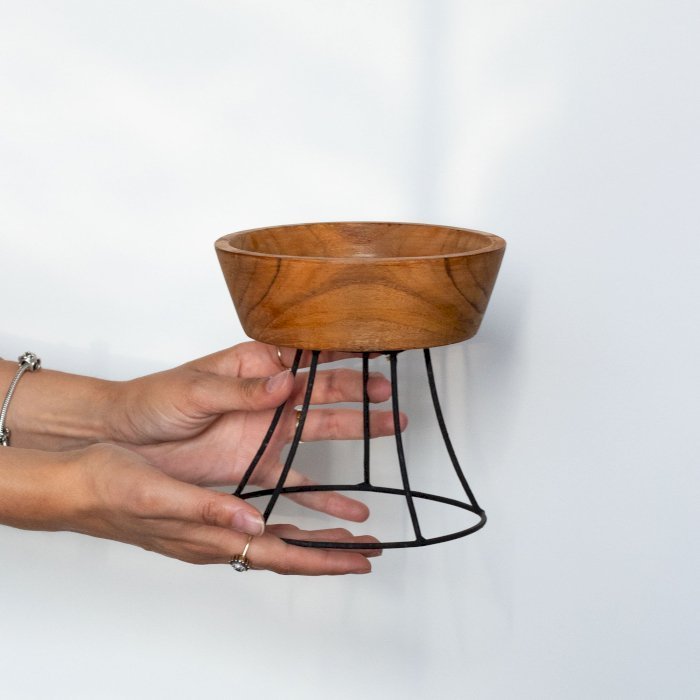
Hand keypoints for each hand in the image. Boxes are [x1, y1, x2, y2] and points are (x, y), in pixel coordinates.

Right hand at [0, 443, 377, 573]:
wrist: (77, 483)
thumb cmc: (111, 488)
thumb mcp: (157, 494)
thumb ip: (205, 509)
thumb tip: (250, 524)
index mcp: (210, 538)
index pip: (280, 556)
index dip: (324, 559)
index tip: (360, 559)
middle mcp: (216, 538)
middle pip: (286, 554)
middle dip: (329, 555)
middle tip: (367, 550)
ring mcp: (212, 527)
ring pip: (274, 539)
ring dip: (311, 538)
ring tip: (344, 533)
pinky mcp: (207, 510)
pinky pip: (256, 521)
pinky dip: (284, 519)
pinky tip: (291, 513)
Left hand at [109, 342, 405, 521]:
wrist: (126, 438)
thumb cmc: (154, 400)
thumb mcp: (197, 391)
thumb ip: (245, 391)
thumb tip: (288, 380)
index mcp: (255, 366)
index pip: (307, 357)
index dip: (341, 355)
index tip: (373, 352)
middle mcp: (269, 397)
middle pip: (324, 393)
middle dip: (360, 393)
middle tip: (390, 395)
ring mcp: (267, 432)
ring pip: (322, 431)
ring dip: (356, 430)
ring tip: (390, 429)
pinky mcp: (258, 465)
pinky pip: (298, 479)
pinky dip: (323, 493)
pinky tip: (349, 503)